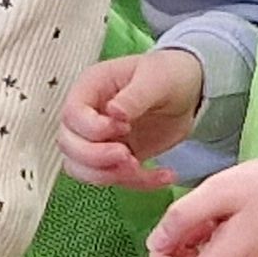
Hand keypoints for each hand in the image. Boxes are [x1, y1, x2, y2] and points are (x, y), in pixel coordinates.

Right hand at [59, 49, 205, 187]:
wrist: (189, 91)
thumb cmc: (168, 73)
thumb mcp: (156, 78)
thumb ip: (134, 97)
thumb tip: (113, 112)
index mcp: (91, 88)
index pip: (71, 115)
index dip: (92, 129)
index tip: (124, 127)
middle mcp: (88, 115)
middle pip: (69, 145)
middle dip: (96, 158)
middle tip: (127, 156)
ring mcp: (99, 139)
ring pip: (82, 168)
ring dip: (110, 175)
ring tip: (140, 168)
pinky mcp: (115, 158)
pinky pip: (113, 178)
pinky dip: (136, 183)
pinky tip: (164, 176)